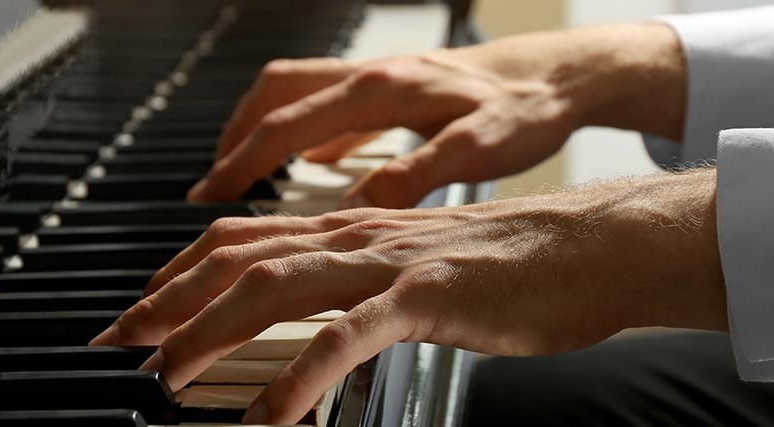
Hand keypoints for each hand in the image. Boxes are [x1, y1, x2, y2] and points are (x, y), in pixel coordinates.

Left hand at [94, 169, 725, 423]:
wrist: (590, 250)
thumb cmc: (514, 266)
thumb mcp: (422, 270)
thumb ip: (367, 287)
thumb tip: (324, 319)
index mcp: (355, 231)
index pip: (245, 238)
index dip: (182, 272)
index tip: (142, 312)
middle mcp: (360, 238)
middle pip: (240, 258)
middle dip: (170, 301)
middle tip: (121, 347)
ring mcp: (391, 265)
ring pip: (278, 286)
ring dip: (213, 333)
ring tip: (170, 379)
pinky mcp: (426, 298)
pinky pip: (347, 337)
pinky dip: (300, 377)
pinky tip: (270, 418)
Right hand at [188, 23, 685, 207]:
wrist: (564, 73)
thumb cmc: (526, 108)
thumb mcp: (475, 150)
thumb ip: (414, 176)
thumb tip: (357, 210)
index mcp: (380, 91)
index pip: (287, 124)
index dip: (242, 163)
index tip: (209, 197)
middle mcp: (371, 75)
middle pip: (275, 97)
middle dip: (234, 141)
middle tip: (209, 190)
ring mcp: (381, 77)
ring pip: (297, 92)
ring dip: (261, 128)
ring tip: (240, 171)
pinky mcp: (396, 88)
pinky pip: (330, 101)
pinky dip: (304, 128)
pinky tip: (310, 160)